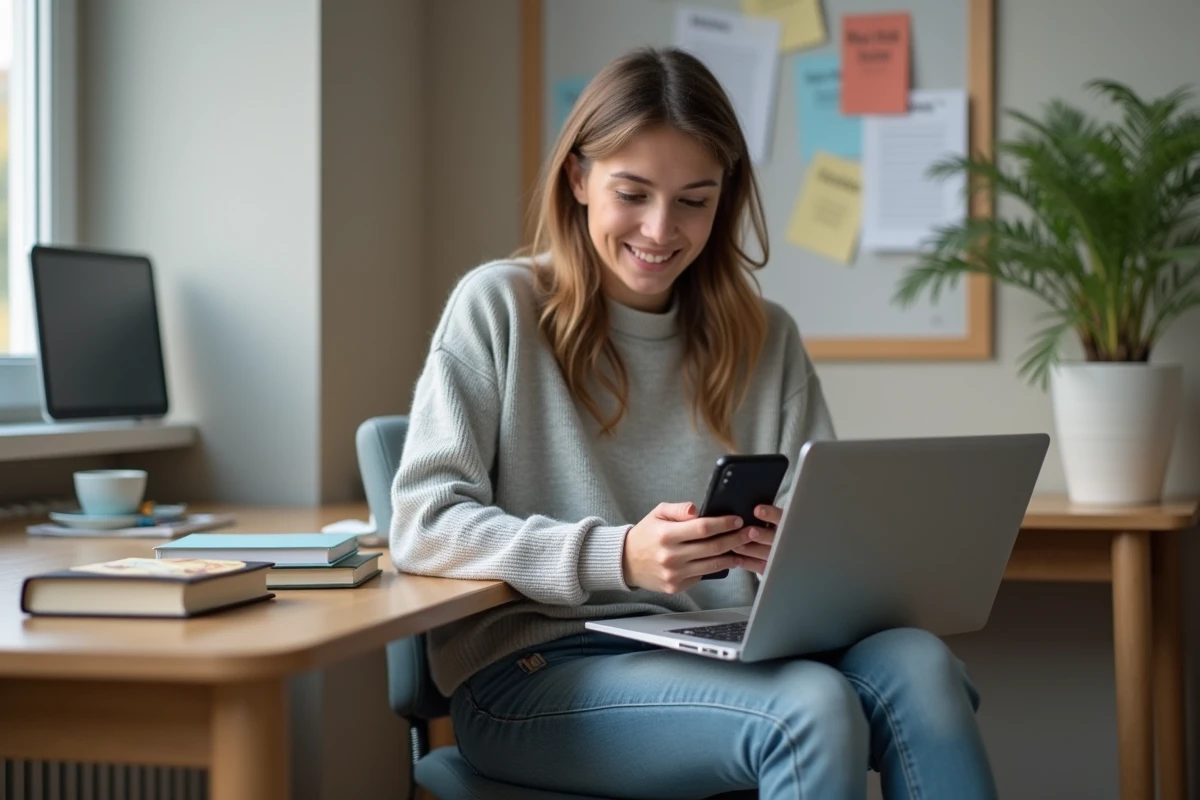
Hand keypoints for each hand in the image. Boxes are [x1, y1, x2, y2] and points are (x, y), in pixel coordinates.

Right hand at [622, 502, 748, 592]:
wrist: (626, 562)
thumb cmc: (646, 535)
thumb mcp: (658, 513)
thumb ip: (679, 509)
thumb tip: (698, 509)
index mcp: (666, 535)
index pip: (703, 528)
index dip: (724, 524)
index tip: (737, 520)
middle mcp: (671, 556)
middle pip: (712, 547)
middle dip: (736, 539)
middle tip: (751, 532)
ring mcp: (674, 574)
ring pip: (712, 564)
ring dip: (732, 556)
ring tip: (744, 547)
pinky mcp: (676, 586)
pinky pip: (702, 575)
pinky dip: (715, 567)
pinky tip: (725, 559)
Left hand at [732, 504, 781, 574]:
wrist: (786, 547)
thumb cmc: (772, 526)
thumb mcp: (773, 517)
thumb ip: (764, 513)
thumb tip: (747, 505)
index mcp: (787, 523)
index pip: (781, 517)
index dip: (771, 514)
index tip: (757, 510)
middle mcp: (784, 540)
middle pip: (774, 538)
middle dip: (762, 535)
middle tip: (750, 532)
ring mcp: (778, 555)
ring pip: (765, 553)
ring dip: (750, 549)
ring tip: (736, 546)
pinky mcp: (770, 567)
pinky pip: (759, 566)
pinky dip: (747, 562)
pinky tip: (736, 558)